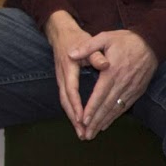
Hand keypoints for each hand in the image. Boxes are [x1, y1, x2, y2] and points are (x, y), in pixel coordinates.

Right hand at [43, 11, 102, 133]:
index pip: (71, 89)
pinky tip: (78, 120)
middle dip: (73, 118)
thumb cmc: (77, 37)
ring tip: (80, 132)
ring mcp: (60, 78)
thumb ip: (96, 54)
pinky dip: (71, 110)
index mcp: (68, 66)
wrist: (61, 32)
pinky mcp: (62, 80)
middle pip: (65, 100)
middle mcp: (62, 75)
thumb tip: (105, 64)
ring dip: (71, 117)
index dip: (76, 105)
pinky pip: (65, 98)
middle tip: (82, 133)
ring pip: (64, 101)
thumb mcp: (87, 42)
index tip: (82, 118)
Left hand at [72, 29, 157, 139]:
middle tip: (86, 135)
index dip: (92, 108)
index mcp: (112, 71)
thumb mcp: (104, 37)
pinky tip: (107, 123)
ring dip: (104, 122)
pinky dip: (115, 116)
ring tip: (93, 133)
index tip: (83, 120)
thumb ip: (87, 47)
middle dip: (96, 122)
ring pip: (116, 109)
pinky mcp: (137, 91)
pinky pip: (124, 107)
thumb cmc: (125, 40)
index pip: (100, 94)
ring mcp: (131, 89)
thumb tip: (71, 54)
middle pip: (107, 106)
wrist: (150, 44)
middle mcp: (122, 83)